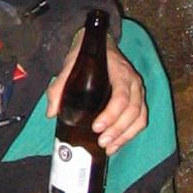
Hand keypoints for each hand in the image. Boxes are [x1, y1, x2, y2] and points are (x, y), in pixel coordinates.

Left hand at [47, 34, 147, 152]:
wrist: (100, 45)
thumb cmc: (85, 56)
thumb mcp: (69, 66)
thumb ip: (59, 87)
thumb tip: (51, 113)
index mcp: (120, 72)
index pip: (122, 95)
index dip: (112, 114)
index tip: (96, 126)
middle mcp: (133, 82)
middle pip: (133, 110)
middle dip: (118, 130)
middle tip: (101, 142)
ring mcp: (139, 91)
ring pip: (139, 117)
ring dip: (125, 136)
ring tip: (108, 148)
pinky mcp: (139, 100)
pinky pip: (141, 120)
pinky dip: (130, 135)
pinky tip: (116, 145)